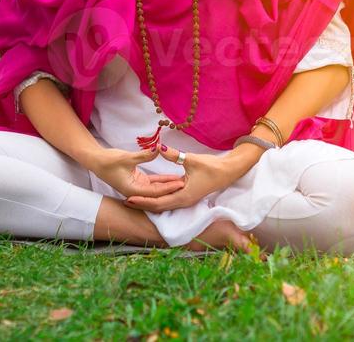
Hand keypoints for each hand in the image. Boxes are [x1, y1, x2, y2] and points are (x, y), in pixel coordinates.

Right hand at [85, 146, 188, 200]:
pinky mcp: (137, 181)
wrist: (96, 160)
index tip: (181, 184)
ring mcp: (137, 187)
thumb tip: (159, 148)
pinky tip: (174, 178)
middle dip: (171, 189)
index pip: (155, 192)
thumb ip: (145, 155)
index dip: (168, 187)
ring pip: (156, 188)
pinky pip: (153, 183)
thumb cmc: (109, 160)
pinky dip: (162, 180)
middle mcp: (135, 192)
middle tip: (187, 185)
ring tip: (183, 182)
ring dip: (168, 185)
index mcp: (132, 191)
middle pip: (157, 193)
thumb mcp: (127, 157)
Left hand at [123, 145, 252, 211]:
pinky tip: (149, 193)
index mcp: (183, 196)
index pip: (158, 202)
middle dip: (142, 204)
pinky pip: (168, 199)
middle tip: (126, 201)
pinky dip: (158, 197)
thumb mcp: (191, 159)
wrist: (228, 172)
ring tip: (134, 198)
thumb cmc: (212, 167)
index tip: (129, 199)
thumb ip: (174, 155)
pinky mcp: (186, 195)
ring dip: (149, 202)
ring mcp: (185, 199)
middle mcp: (183, 201)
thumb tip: (158, 147)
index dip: (143, 201)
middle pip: (158, 206)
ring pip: (163, 204)